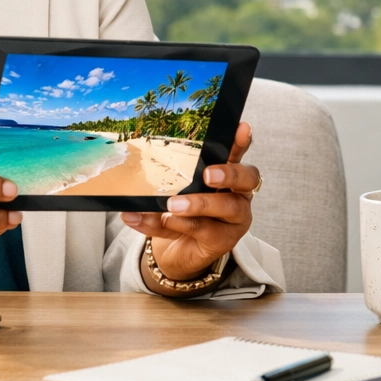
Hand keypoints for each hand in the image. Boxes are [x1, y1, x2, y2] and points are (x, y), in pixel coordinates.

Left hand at [120, 121, 259, 293]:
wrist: (177, 253)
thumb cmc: (179, 216)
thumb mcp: (169, 197)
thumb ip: (158, 190)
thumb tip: (132, 194)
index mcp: (227, 176)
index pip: (239, 154)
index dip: (242, 141)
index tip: (241, 127)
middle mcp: (238, 195)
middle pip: (248, 179)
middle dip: (229, 174)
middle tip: (208, 174)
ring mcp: (235, 220)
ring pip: (229, 207)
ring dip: (200, 204)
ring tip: (173, 205)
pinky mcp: (225, 241)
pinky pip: (206, 230)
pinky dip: (182, 224)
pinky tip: (167, 220)